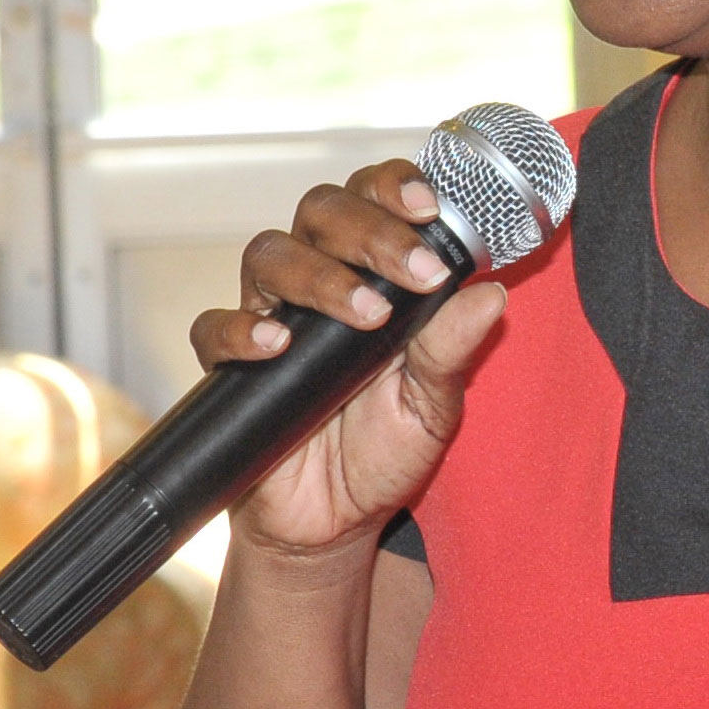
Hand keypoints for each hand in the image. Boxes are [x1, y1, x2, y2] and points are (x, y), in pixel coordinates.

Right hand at [188, 160, 508, 557]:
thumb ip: (454, 349)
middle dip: (371, 232)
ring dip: (320, 276)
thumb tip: (493, 294)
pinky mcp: (231, 365)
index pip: (373, 199)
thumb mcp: (434, 404)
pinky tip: (277, 344)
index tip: (431, 209)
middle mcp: (319, 281)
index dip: (395, 186)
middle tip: (415, 273)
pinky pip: (214, 328)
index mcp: (373, 273)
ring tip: (366, 316)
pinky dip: (240, 328)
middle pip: (321, 211)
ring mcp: (272, 317)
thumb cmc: (386, 449)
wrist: (336, 521)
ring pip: (270, 253)